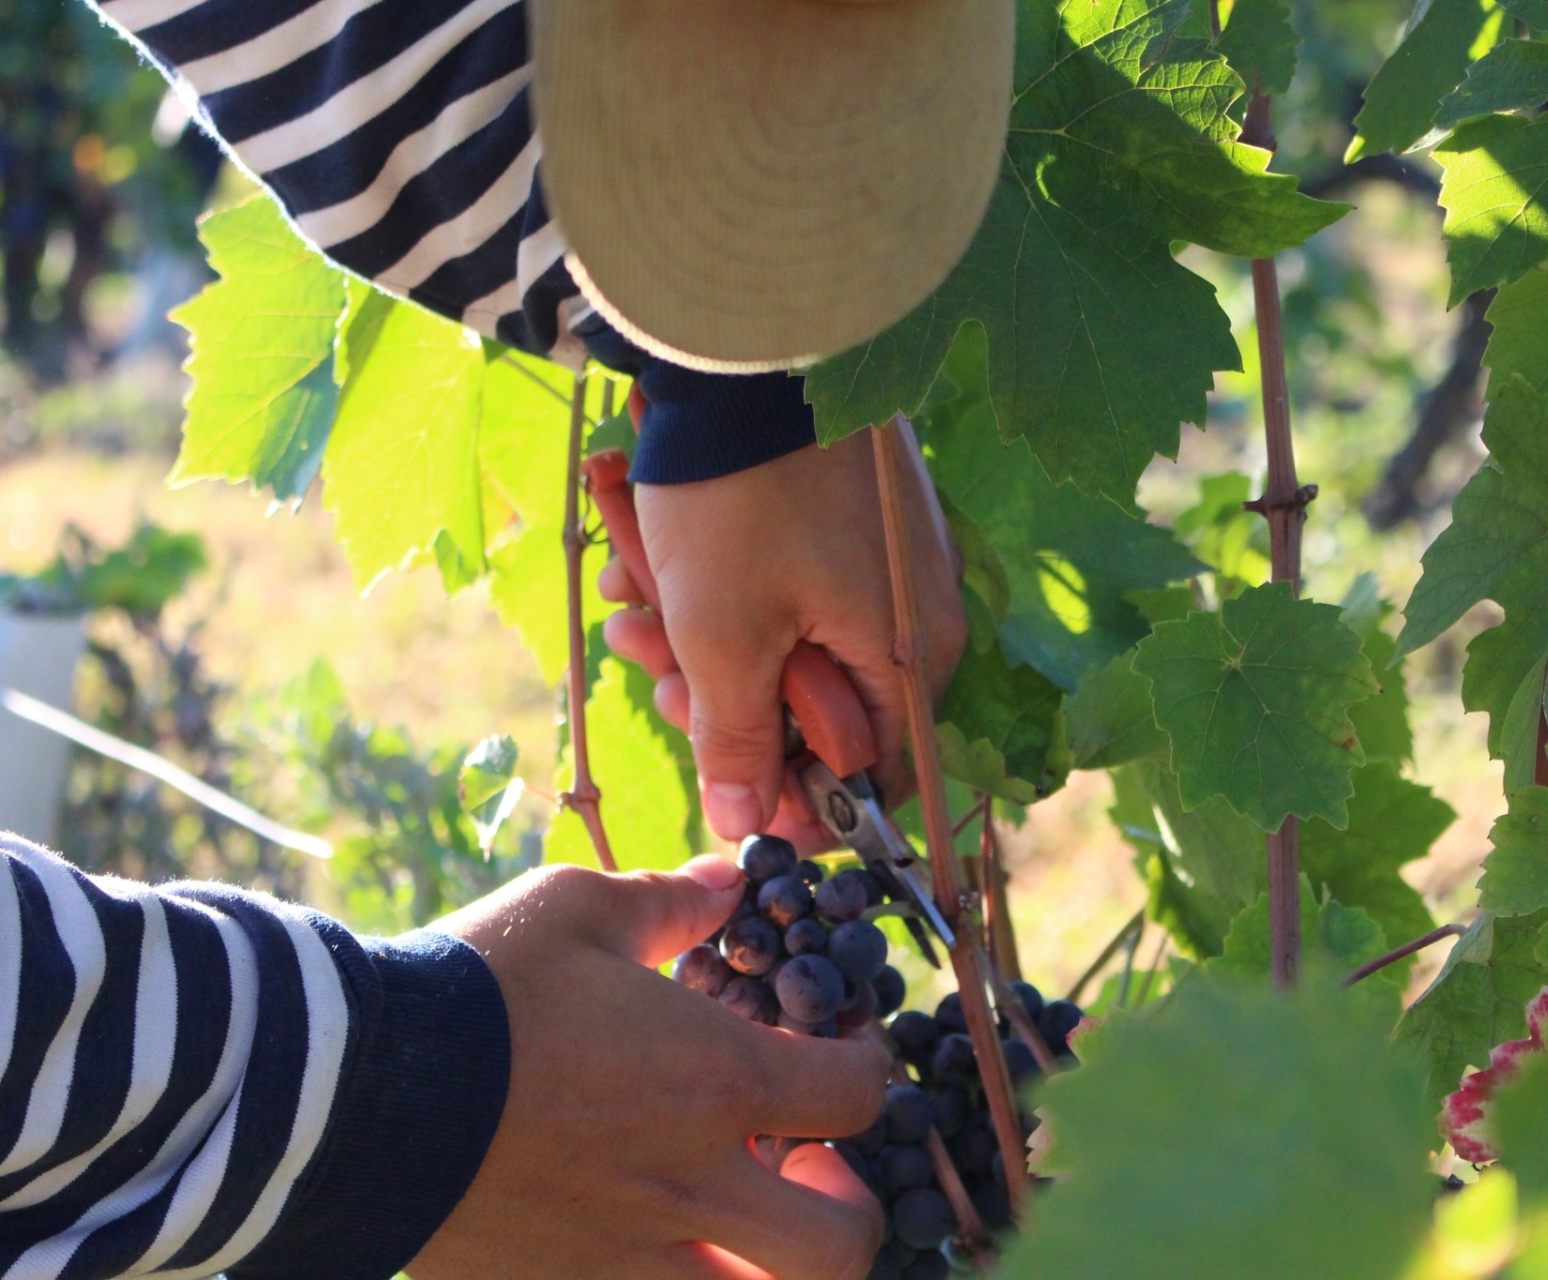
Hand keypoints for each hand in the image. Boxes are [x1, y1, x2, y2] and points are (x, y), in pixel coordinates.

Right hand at [409, 858, 888, 1279]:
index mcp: (716, 1083)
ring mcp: (633, 1261)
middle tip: (804, 1164)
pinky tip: (643, 1240)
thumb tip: (727, 882)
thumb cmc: (473, 990)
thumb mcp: (574, 910)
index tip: (841, 1053)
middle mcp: (695, 1187)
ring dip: (769, 1266)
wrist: (349, 1096)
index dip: (868, 1069)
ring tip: (734, 1220)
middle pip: (843, 1243)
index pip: (857, 1096)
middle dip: (849, 1207)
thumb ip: (667, 899)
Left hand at [600, 424, 965, 844]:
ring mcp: (883, 559)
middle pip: (818, 710)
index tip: (723, 790)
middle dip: (722, 703)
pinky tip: (653, 574)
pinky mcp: (847, 517)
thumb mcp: (723, 636)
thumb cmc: (739, 499)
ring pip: (788, 645)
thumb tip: (744, 821)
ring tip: (633, 611)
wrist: (743, 347)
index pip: (869, 772)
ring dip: (702, 644)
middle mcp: (914, 613)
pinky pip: (788, 588)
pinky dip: (721, 592)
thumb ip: (735, 739)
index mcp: (909, 656)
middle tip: (654, 676)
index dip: (792, 794)